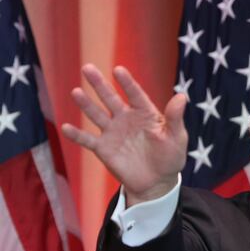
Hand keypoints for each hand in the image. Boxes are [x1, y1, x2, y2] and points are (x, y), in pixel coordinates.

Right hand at [62, 64, 187, 205]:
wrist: (157, 183)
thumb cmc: (170, 158)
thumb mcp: (177, 138)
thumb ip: (175, 118)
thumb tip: (182, 96)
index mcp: (145, 113)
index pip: (135, 94)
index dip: (127, 83)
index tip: (118, 70)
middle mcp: (126, 118)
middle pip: (111, 98)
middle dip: (100, 84)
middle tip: (88, 68)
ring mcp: (113, 132)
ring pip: (97, 114)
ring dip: (86, 104)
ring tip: (76, 92)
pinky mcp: (104, 148)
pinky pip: (87, 140)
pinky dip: (77, 135)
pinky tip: (66, 127)